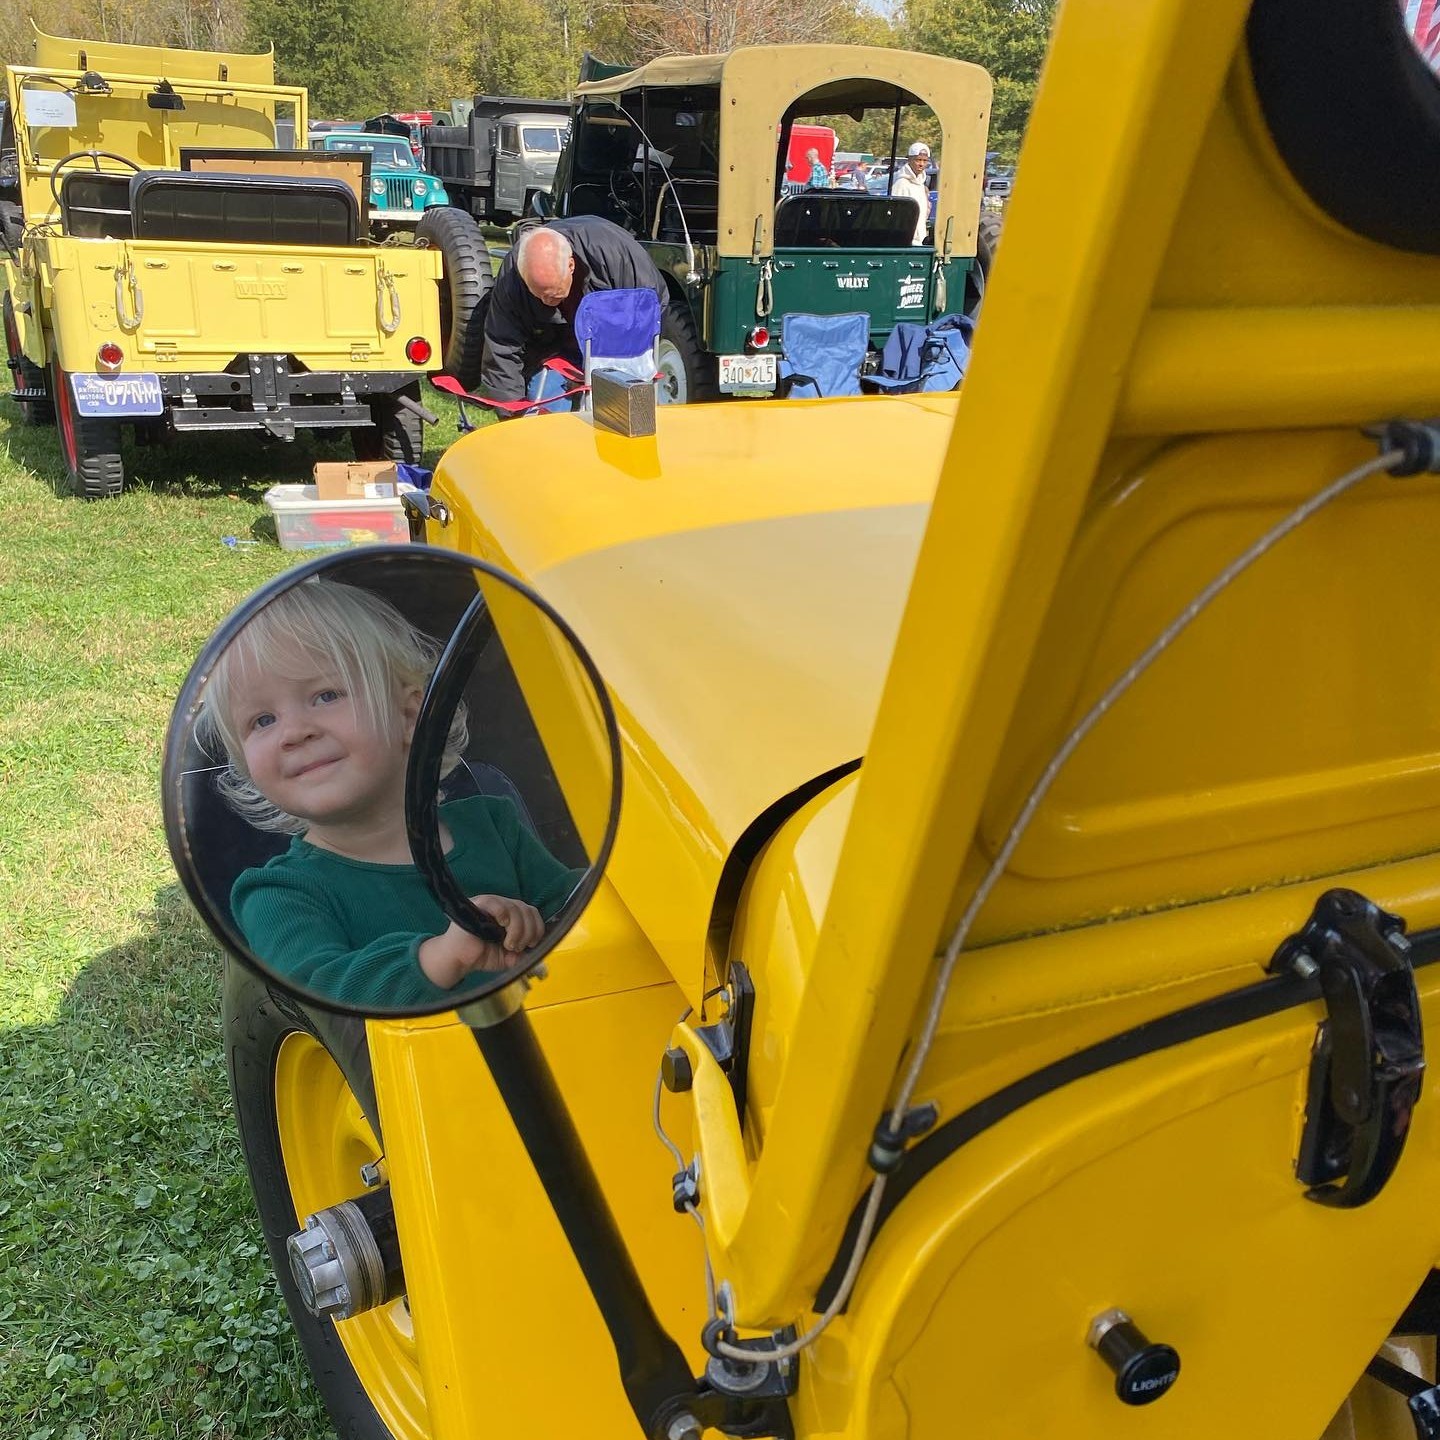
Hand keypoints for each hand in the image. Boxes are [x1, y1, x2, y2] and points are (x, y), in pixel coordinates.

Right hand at [417, 896, 543, 987]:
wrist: (458, 960)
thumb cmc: (481, 956)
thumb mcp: (508, 958)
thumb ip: (523, 955)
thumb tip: (538, 958)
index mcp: (511, 916)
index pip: (531, 913)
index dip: (537, 927)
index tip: (532, 944)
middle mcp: (503, 907)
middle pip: (526, 909)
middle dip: (528, 931)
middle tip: (518, 947)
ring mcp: (490, 903)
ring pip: (514, 907)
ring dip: (517, 929)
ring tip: (508, 944)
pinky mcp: (477, 904)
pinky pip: (495, 902)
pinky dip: (503, 913)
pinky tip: (501, 925)